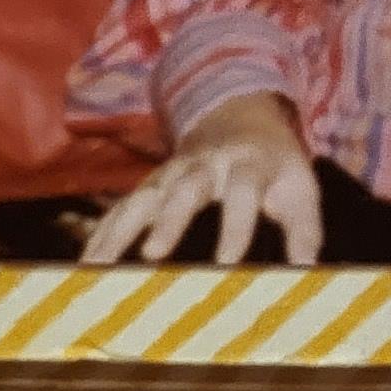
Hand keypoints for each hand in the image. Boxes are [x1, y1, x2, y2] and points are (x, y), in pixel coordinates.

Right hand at [80, 94, 322, 267]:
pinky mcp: (149, 184)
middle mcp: (206, 166)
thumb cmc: (274, 165)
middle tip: (152, 254)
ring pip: (144, 197)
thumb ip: (305, 229)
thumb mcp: (299, 187)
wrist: (239, 115)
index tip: (228, 262)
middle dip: (169, 221)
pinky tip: (84, 265)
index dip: (236, 226)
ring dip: (121, 230)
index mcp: (248, 165)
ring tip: (98, 268)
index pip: (244, 193)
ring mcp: (172, 173)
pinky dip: (101, 234)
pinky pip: (121, 207)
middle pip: (186, 189)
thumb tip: (307, 275)